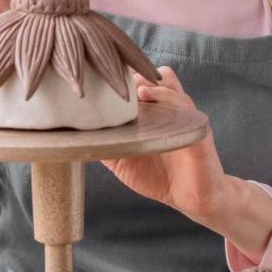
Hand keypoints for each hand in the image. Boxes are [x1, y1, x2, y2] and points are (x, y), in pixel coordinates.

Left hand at [101, 67, 229, 223]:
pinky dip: (164, 94)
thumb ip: (106, 146)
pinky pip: (183, 101)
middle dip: (129, 72)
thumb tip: (75, 137)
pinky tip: (146, 96)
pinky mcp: (196, 125)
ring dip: (144, 79)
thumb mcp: (124, 161)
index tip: (96, 77)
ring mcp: (183, 113)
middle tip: (109, 81)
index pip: (137, 79)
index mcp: (151, 112)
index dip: (119, 75)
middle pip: (150, 71)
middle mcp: (167, 107)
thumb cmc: (158, 178)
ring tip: (127, 88)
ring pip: (166, 79)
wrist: (192, 200)